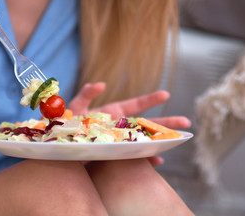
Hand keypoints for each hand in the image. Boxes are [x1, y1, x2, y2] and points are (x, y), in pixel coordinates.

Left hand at [69, 82, 190, 166]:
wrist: (58, 146)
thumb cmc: (65, 125)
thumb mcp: (75, 107)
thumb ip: (86, 94)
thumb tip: (101, 84)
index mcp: (113, 113)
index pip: (135, 105)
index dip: (150, 100)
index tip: (166, 94)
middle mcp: (120, 127)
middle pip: (147, 123)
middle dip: (166, 122)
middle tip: (186, 122)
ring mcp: (120, 142)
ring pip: (144, 140)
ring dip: (161, 141)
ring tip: (178, 142)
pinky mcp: (115, 155)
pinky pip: (133, 158)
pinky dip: (144, 159)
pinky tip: (156, 160)